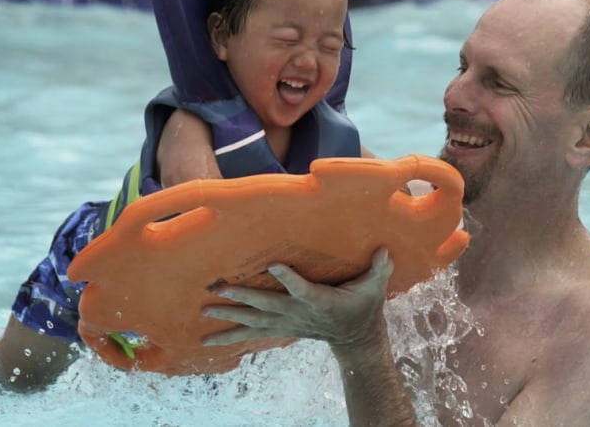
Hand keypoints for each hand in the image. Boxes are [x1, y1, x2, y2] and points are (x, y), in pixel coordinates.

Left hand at [202, 247, 393, 347]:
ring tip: (205, 313)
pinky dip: (229, 335)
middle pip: (267, 305)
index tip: (272, 265)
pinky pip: (252, 333)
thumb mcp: (374, 287)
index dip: (288, 279)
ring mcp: (287, 322)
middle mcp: (298, 313)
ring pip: (254, 321)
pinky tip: (207, 339)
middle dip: (243, 297)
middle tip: (220, 289)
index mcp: (319, 300)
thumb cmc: (362, 306)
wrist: (355, 338)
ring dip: (229, 316)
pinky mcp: (281, 328)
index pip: (302, 289)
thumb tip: (385, 250)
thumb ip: (378, 269)